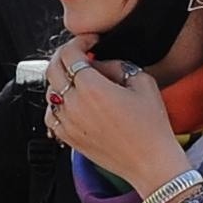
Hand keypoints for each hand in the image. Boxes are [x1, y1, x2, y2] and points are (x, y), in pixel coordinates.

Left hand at [44, 41, 188, 197]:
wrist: (150, 162)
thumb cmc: (151, 125)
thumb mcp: (142, 82)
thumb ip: (116, 65)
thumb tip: (99, 62)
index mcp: (92, 87)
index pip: (70, 53)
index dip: (79, 41)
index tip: (90, 41)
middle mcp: (75, 104)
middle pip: (53, 68)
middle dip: (66, 55)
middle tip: (80, 54)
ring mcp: (68, 123)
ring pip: (50, 91)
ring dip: (61, 79)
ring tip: (79, 80)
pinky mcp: (69, 138)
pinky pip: (52, 115)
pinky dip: (57, 104)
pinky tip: (73, 103)